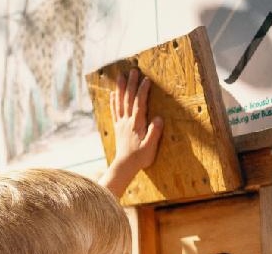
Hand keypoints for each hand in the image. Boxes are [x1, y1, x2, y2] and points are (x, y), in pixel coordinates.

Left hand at [99, 69, 163, 196]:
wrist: (125, 166)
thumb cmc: (140, 157)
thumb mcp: (150, 147)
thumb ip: (154, 133)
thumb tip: (158, 118)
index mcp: (136, 124)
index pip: (139, 104)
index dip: (142, 91)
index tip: (146, 79)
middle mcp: (127, 121)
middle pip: (128, 99)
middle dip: (131, 84)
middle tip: (133, 70)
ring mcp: (121, 123)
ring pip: (120, 103)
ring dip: (121, 89)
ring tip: (121, 76)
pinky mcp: (117, 127)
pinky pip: (114, 111)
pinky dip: (113, 101)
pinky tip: (113, 93)